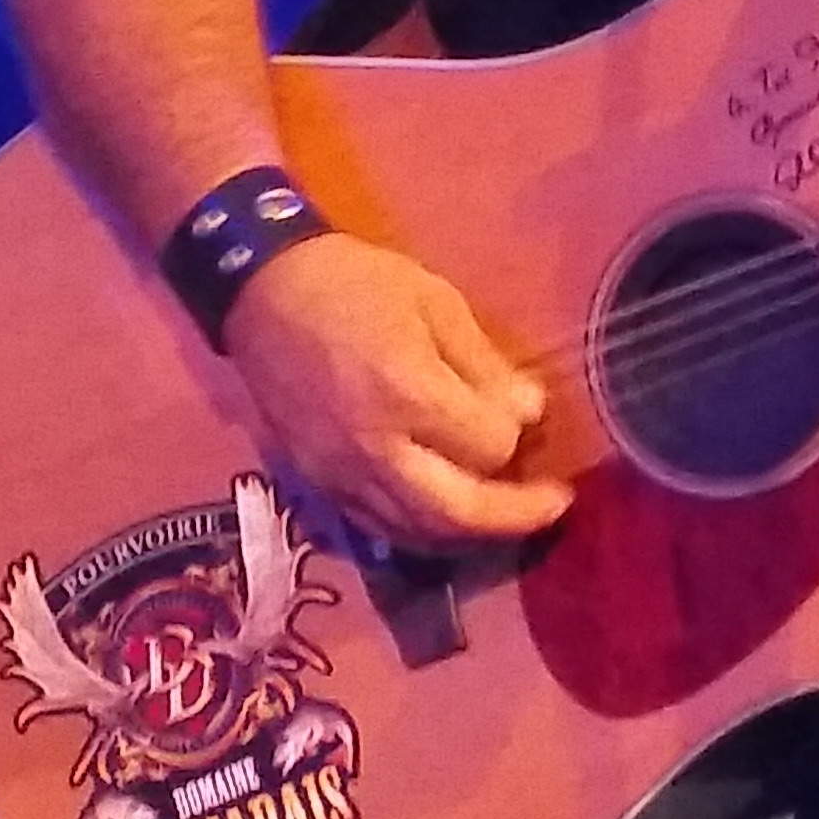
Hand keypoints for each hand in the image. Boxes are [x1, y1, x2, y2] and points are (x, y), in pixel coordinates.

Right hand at [223, 236, 570, 551]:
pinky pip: (379, 527)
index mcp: (406, 392)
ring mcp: (339, 473)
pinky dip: (424, 530)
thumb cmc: (355, 284)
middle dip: (515, 516)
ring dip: (472, 533)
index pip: (487, 445)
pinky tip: (450, 515)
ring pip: (418, 532)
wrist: (263, 291)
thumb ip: (484, 365)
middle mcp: (373, 447)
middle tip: (556, 505)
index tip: (527, 410)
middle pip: (456, 513)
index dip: (516, 433)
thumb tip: (529, 412)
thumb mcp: (435, 302)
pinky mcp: (316, 483)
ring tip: (508, 515)